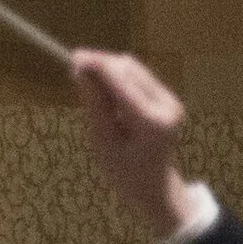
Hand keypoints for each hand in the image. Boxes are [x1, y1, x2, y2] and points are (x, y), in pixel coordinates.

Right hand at [71, 50, 195, 240]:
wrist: (153, 186)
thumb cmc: (123, 172)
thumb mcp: (102, 141)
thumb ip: (95, 105)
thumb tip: (80, 72)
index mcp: (151, 122)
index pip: (121, 82)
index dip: (96, 65)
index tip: (72, 57)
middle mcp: (167, 105)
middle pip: (129, 68)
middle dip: (101, 64)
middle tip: (74, 67)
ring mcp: (171, 100)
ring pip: (134, 68)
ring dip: (109, 69)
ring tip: (87, 82)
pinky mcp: (168, 97)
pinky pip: (138, 76)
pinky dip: (118, 76)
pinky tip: (104, 89)